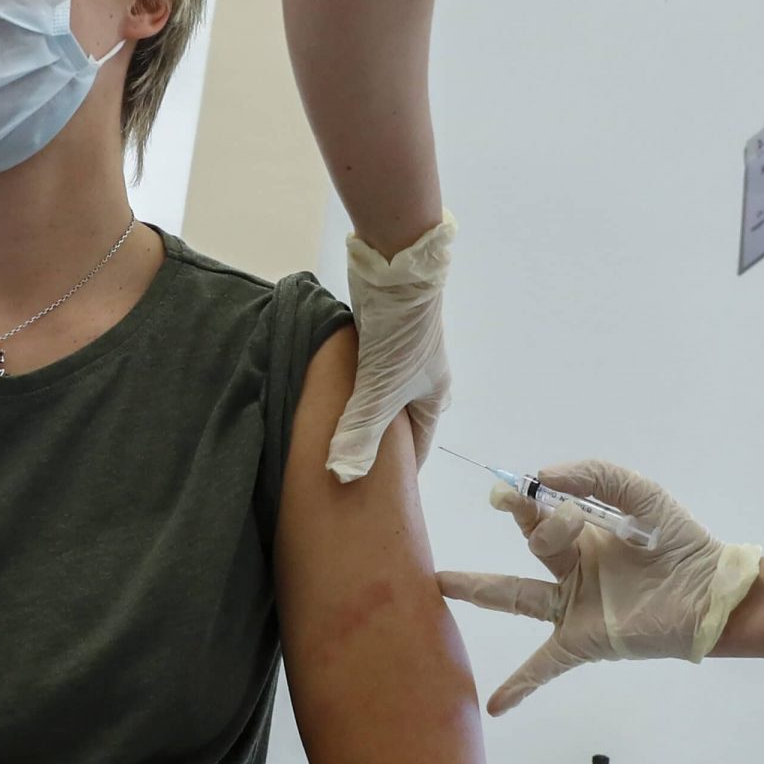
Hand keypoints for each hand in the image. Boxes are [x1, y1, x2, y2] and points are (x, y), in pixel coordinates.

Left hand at [325, 211, 456, 482]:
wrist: (397, 272)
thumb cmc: (399, 340)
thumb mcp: (379, 393)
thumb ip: (360, 434)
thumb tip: (343, 477)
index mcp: (433, 396)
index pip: (417, 445)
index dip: (398, 469)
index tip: (374, 491)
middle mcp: (423, 379)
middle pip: (399, 421)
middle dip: (377, 442)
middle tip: (347, 463)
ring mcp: (402, 356)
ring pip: (380, 396)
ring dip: (361, 411)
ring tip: (333, 433)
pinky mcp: (381, 336)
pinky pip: (365, 373)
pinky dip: (351, 386)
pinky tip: (330, 393)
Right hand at [438, 459, 761, 714]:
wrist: (714, 593)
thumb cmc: (681, 542)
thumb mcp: (641, 494)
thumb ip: (596, 476)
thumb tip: (544, 476)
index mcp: (584, 535)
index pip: (544, 512)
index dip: (531, 496)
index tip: (526, 486)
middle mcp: (572, 569)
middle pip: (531, 544)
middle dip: (513, 518)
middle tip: (498, 499)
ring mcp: (574, 606)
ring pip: (518, 595)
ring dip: (480, 589)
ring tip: (442, 583)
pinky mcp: (584, 639)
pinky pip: (545, 663)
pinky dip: (520, 684)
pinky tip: (496, 704)